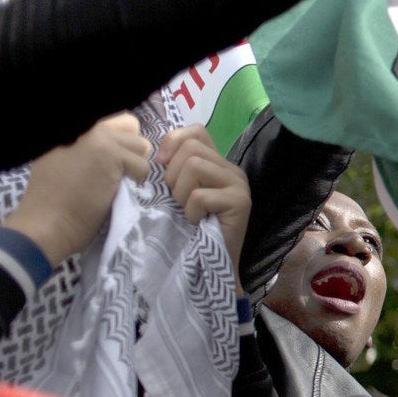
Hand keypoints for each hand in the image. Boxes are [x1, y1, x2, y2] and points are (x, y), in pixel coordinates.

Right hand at [3, 113, 150, 264]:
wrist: (47, 221)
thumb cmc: (54, 197)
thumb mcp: (62, 156)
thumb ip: (87, 143)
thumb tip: (119, 140)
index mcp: (74, 127)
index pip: (115, 118)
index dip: (119, 140)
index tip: (110, 160)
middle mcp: (85, 125)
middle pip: (131, 125)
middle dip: (129, 148)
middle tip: (115, 169)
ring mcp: (97, 136)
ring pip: (141, 145)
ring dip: (134, 165)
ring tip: (113, 181)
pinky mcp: (111, 154)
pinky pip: (143, 166)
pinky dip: (137, 181)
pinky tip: (115, 190)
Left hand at [156, 125, 250, 260]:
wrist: (211, 265)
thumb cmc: (191, 229)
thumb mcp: (179, 193)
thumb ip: (175, 169)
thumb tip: (157, 154)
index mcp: (219, 163)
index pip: (196, 131)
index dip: (173, 142)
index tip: (162, 165)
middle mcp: (232, 170)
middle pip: (191, 148)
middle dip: (173, 174)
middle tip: (178, 199)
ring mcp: (239, 185)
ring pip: (194, 166)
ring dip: (181, 193)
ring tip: (188, 210)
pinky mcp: (241, 203)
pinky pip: (200, 196)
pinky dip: (190, 212)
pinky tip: (197, 222)